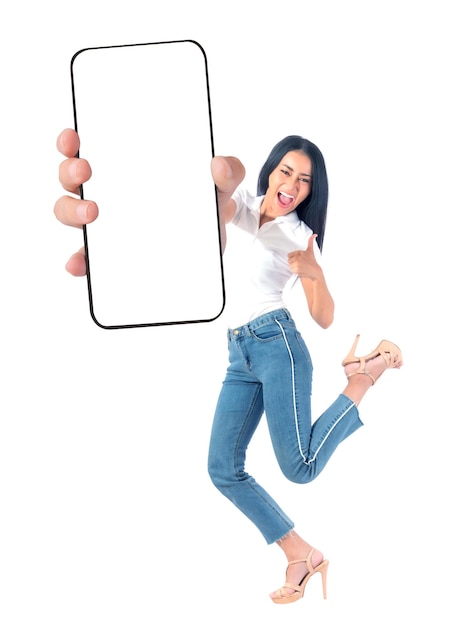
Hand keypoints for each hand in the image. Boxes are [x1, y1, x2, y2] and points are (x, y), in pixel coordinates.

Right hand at [54, 129, 244, 275]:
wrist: (210, 251)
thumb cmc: (205, 211)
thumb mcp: (219, 190)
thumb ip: (228, 172)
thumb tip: (219, 164)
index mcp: (127, 171)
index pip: (89, 149)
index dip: (72, 141)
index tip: (74, 136)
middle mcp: (109, 195)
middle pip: (72, 178)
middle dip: (70, 171)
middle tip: (86, 171)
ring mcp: (107, 226)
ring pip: (71, 212)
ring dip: (72, 210)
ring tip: (92, 213)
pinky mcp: (111, 257)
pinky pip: (86, 258)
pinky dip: (79, 261)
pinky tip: (80, 264)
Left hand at [287, 234, 321, 280]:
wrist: (315, 271)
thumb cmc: (312, 261)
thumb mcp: (310, 250)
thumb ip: (310, 241)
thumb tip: (314, 235)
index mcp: (300, 252)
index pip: (289, 255)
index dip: (294, 257)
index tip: (299, 259)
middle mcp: (298, 257)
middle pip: (289, 260)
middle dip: (293, 262)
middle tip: (300, 263)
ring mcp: (297, 263)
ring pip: (289, 264)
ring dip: (293, 266)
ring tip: (300, 266)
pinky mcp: (296, 269)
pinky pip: (291, 269)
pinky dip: (294, 270)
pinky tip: (299, 270)